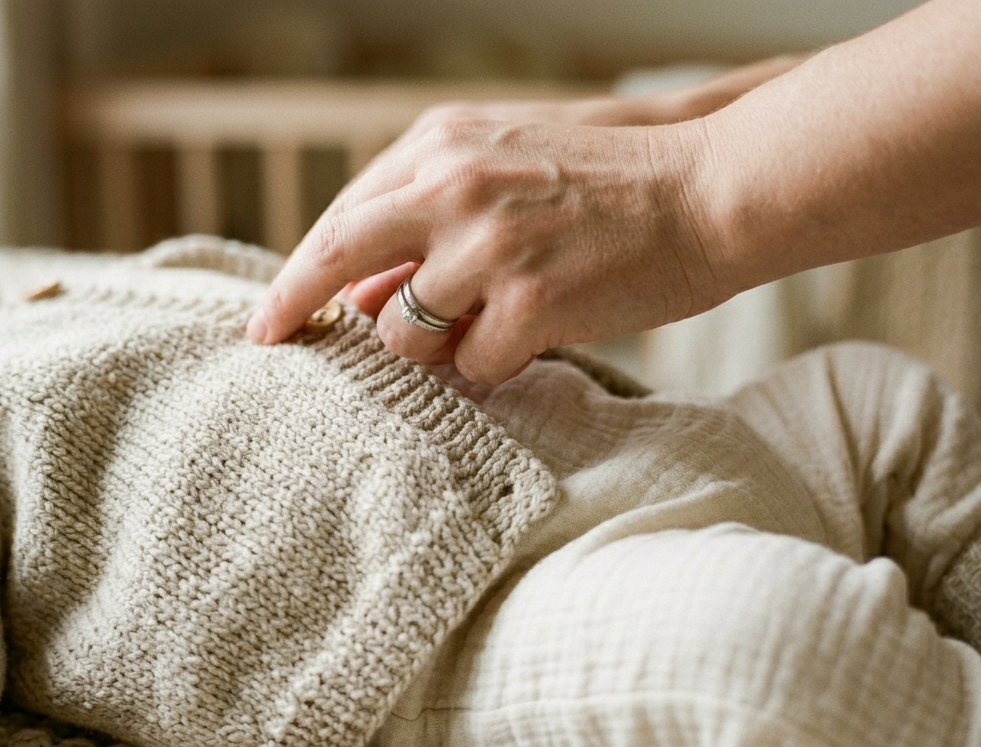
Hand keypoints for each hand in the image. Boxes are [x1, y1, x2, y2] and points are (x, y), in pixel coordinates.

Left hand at [249, 117, 722, 383]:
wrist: (710, 187)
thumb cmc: (612, 184)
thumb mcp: (506, 167)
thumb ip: (428, 214)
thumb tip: (362, 292)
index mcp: (442, 145)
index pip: (343, 216)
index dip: (299, 272)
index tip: (270, 316)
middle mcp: (453, 186)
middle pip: (338, 257)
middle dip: (292, 305)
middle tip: (269, 342)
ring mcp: (490, 244)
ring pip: (404, 331)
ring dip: (433, 346)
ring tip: (490, 323)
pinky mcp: (531, 300)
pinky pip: (472, 366)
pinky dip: (495, 364)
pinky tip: (540, 333)